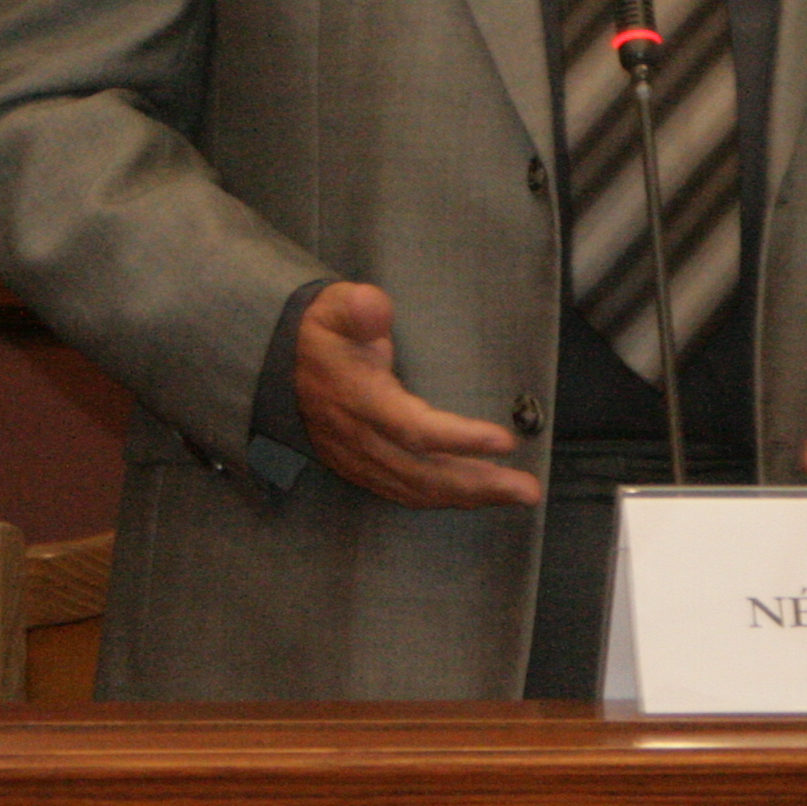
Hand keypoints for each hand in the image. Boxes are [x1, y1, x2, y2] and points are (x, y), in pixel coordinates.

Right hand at [294, 281, 540, 508]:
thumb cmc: (321, 333)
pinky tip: (478, 495)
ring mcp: (360, 461)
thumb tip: (377, 308)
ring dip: (470, 496)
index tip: (504, 440)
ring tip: (517, 493)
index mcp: (359, 401)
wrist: (278, 364)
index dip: (458, 439)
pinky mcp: (362, 470)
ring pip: (419, 490)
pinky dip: (445, 498)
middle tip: (528, 488)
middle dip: (479, 484)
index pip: (413, 429)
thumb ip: (357, 307)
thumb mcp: (333, 306)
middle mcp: (360, 440)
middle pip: (424, 474)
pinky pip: (408, 493)